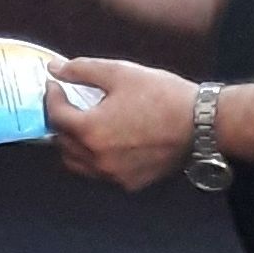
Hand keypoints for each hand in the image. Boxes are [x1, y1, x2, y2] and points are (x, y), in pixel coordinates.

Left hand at [44, 57, 196, 193]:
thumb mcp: (120, 72)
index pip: (55, 116)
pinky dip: (95, 158)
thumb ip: (82, 70)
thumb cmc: (161, 95)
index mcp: (90, 130)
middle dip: (60, 121)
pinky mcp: (130, 183)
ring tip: (84, 124)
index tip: (56, 85)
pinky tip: (108, 141)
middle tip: (69, 103)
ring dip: (73, 144)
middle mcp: (97, 159)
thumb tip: (55, 69)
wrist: (201, 123)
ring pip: (77, 163)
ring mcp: (113, 175)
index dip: (52, 97)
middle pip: (61, 143)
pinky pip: (100, 173)